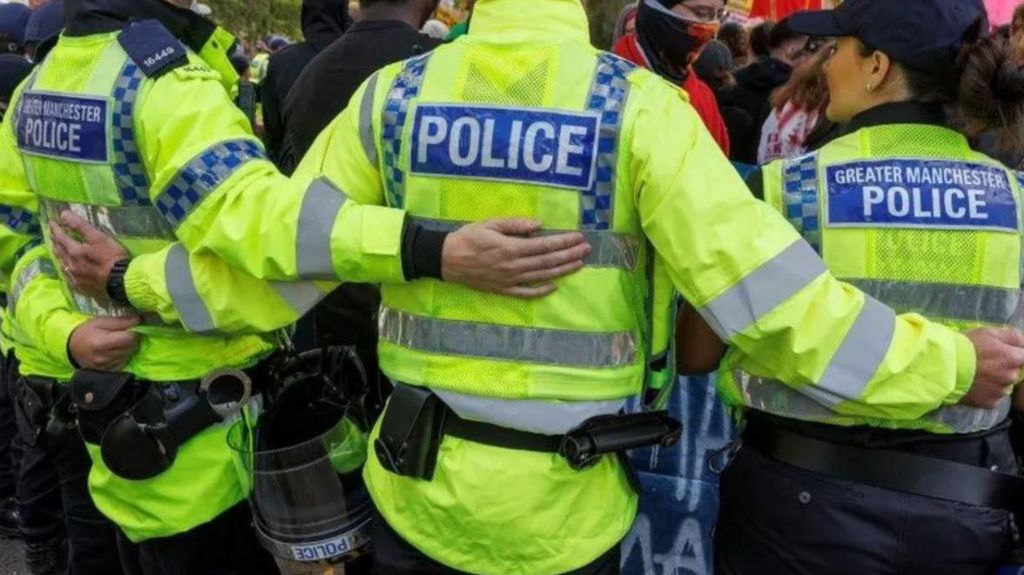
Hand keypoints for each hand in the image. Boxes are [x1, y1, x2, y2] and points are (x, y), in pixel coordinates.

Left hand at [50, 211, 127, 301]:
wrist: (121, 282)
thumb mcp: (98, 237)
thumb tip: (63, 214)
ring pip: (62, 264)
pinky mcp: (80, 287)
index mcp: (73, 251)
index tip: (52, 222)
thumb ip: (80, 225)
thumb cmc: (112, 257)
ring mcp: (74, 277)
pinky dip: (66, 269)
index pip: (60, 237)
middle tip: (54, 235)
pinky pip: (68, 277)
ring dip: (59, 256)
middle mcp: (70, 265)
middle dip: (55, 242)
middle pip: (58, 251)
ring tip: (59, 251)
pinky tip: (69, 269)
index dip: (55, 229)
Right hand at [68, 316, 140, 370]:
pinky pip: (124, 362)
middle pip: (131, 347)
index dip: (133, 332)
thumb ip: (120, 321)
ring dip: (127, 348)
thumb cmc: (86, 332)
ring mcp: (106, 367)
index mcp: (101, 343)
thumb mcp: (100, 322)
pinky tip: (114, 351)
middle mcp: (104, 357)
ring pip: (129, 355)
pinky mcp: (108, 372)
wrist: (72, 348)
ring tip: (116, 343)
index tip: (129, 328)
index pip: (129, 338)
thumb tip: (138, 320)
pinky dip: (123, 356)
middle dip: (130, 339)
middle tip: (122, 335)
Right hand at [442, 219, 590, 298]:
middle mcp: (514, 266)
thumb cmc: (468, 237)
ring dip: (562, 270)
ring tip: (579, 264)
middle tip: (586, 249)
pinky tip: (554, 286)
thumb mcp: (490, 224)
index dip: (564, 241)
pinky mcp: (503, 289)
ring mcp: (510, 280)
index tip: (579, 237)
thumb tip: (539, 225)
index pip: (545, 245)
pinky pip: (525, 293)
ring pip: (542, 276)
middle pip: (548, 261)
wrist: (446, 259)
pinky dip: (541, 291)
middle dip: (569, 254)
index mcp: (512, 248)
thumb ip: (515, 224)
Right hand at [960, 328, 1023, 408]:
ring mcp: (1000, 392)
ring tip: (976, 376)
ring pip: (1003, 386)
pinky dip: (986, 393)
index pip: (1023, 357)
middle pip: (1013, 372)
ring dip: (995, 381)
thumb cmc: (965, 346)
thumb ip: (1012, 336)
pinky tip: (974, 386)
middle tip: (984, 364)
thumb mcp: (988, 332)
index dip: (1011, 354)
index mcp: (1013, 358)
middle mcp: (1011, 377)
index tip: (998, 353)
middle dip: (1003, 368)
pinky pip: (992, 397)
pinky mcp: (989, 403)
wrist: (943, 367)